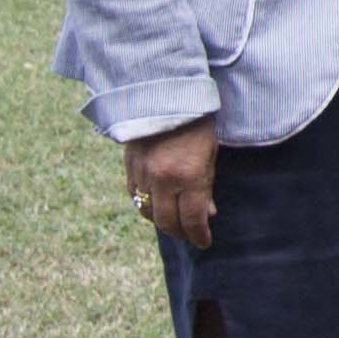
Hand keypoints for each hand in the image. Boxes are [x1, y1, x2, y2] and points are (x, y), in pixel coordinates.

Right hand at [125, 119, 223, 249]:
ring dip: (162, 222)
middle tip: (191, 236)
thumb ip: (206, 187)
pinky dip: (146, 206)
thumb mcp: (209, 154)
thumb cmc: (196, 123)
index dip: (199, 235)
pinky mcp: (129, 167)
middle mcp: (163, 179)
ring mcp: (142, 174)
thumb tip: (207, 215)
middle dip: (181, 233)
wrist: (165, 95)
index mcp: (188, 175)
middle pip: (167, 222)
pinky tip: (158, 206)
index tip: (204, 242)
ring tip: (175, 223)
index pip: (192, 219)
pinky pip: (134, 196)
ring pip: (148, 212)